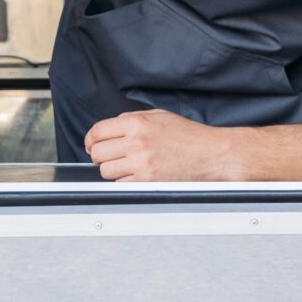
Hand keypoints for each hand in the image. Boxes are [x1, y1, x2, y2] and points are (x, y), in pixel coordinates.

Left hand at [83, 110, 244, 181]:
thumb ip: (132, 119)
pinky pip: (121, 185)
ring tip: (127, 166)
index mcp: (137, 123)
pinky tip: (137, 175)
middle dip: (101, 156)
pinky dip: (125, 182)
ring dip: (112, 171)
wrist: (211, 154)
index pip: (97, 131)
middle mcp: (136, 142)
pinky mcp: (147, 181)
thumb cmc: (189, 136)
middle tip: (112, 157)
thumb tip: (110, 128)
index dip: (90, 140)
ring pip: (106, 171)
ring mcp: (141, 163)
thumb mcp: (159, 116)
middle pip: (97, 153)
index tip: (92, 145)